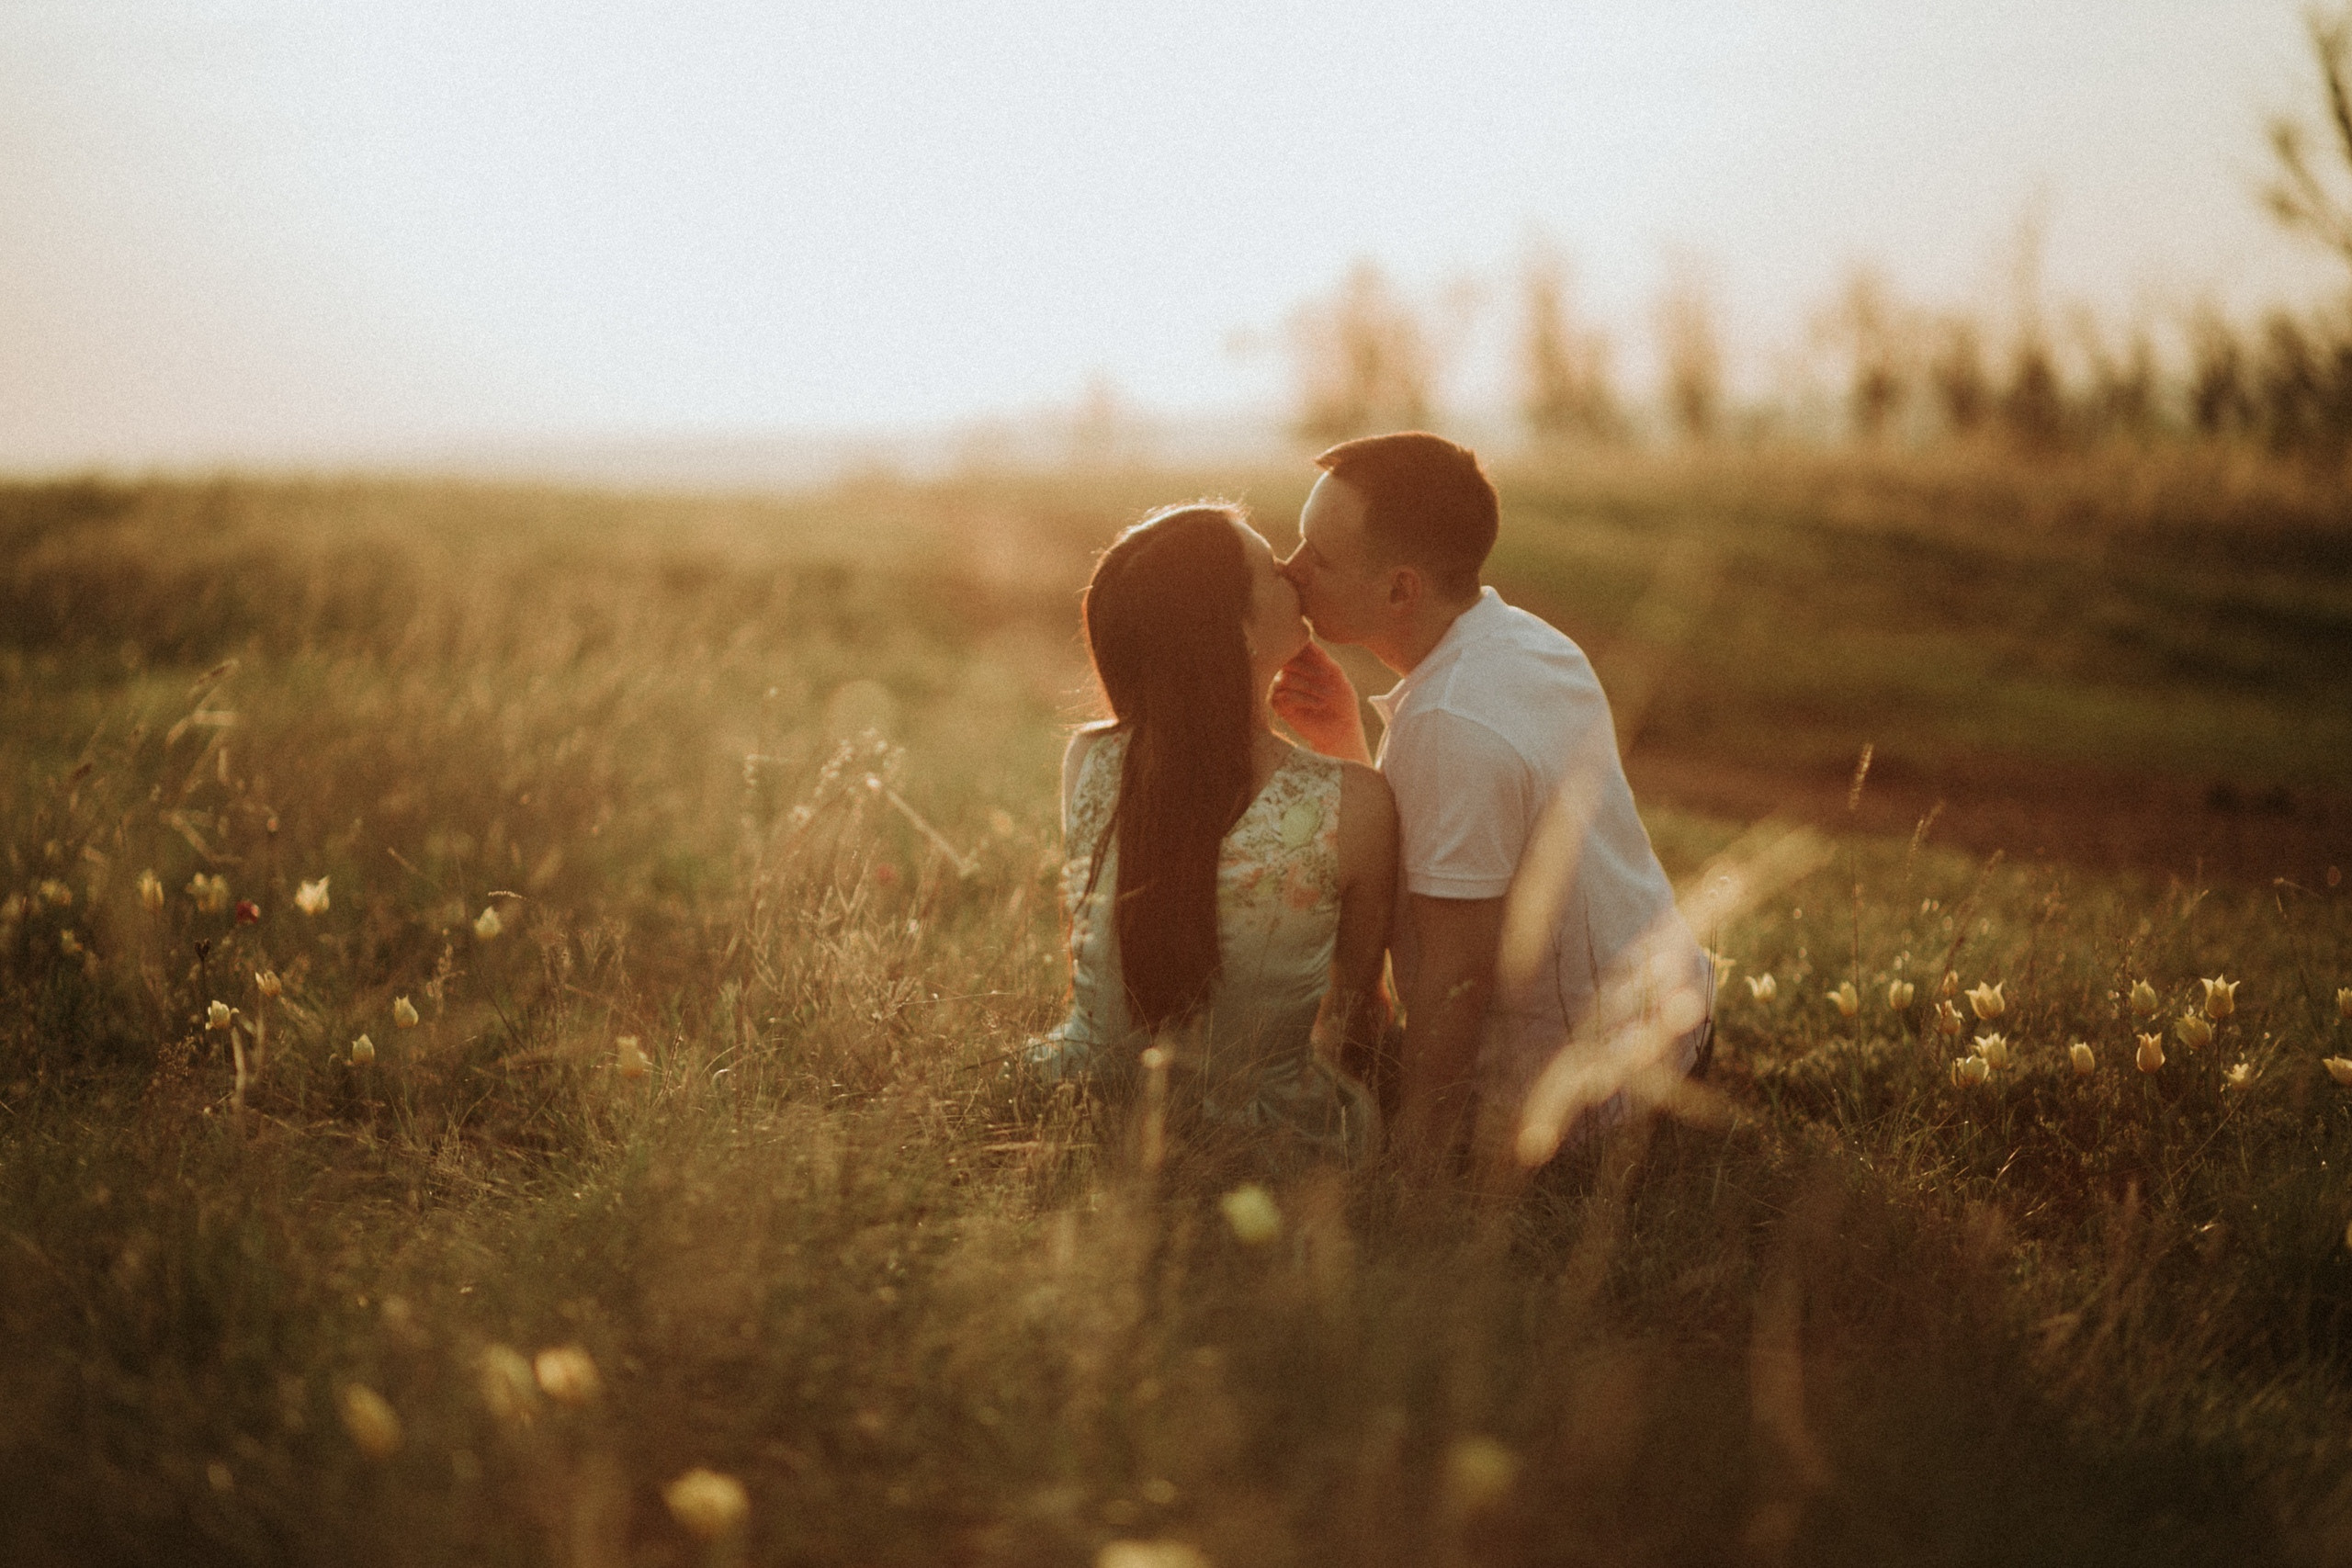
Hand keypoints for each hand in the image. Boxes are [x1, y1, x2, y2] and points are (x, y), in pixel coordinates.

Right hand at [1270, 642, 1370, 764]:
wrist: (1341, 728)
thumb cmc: (1341, 699)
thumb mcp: (1335, 674)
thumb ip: (1322, 657)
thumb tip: (1307, 640)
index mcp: (1301, 662)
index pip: (1295, 648)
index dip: (1307, 651)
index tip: (1324, 662)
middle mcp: (1286, 672)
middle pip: (1286, 660)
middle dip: (1307, 667)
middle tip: (1326, 676)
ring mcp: (1280, 689)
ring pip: (1285, 679)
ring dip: (1310, 686)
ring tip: (1327, 696)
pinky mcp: (1278, 706)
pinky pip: (1284, 696)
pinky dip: (1304, 699)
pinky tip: (1319, 705)